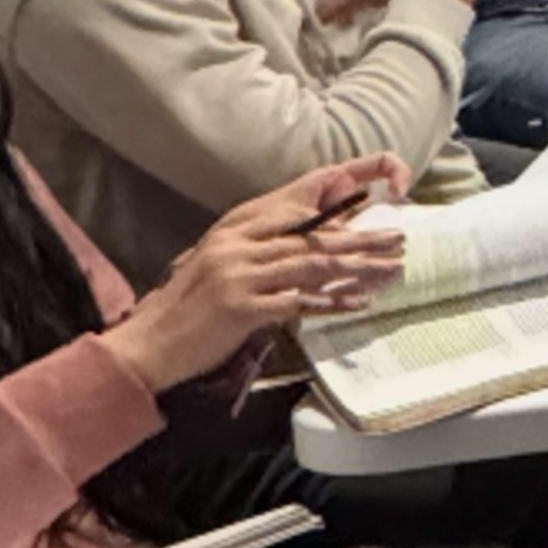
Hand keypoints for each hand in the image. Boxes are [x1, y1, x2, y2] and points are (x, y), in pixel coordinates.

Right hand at [113, 176, 406, 385]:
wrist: (149, 344)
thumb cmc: (188, 308)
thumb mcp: (221, 266)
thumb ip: (259, 251)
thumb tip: (308, 249)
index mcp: (233, 229)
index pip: (294, 206)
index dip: (337, 204)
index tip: (374, 208)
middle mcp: (237, 245)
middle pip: (312, 235)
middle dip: (361, 237)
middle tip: (399, 240)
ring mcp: (239, 275)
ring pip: (312, 264)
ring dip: (358, 267)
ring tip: (392, 269)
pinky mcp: (241, 308)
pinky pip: (298, 302)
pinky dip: (332, 302)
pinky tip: (359, 303)